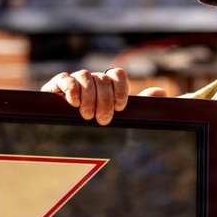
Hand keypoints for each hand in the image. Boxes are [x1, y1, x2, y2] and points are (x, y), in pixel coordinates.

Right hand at [41, 68, 166, 124]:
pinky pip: (64, 79)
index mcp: (107, 85)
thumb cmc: (95, 128)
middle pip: (101, 79)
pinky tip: (73, 102)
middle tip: (103, 120)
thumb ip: (138, 107)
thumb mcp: (118, 119)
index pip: (117, 75)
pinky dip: (70, 88)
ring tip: (87, 115)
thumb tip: (160, 92)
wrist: (62, 141)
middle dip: (104, 100)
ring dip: (89, 96)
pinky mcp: (55, 87)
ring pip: (84, 77)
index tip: (121, 107)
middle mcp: (91, 80)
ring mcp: (74, 82)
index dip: (120, 88)